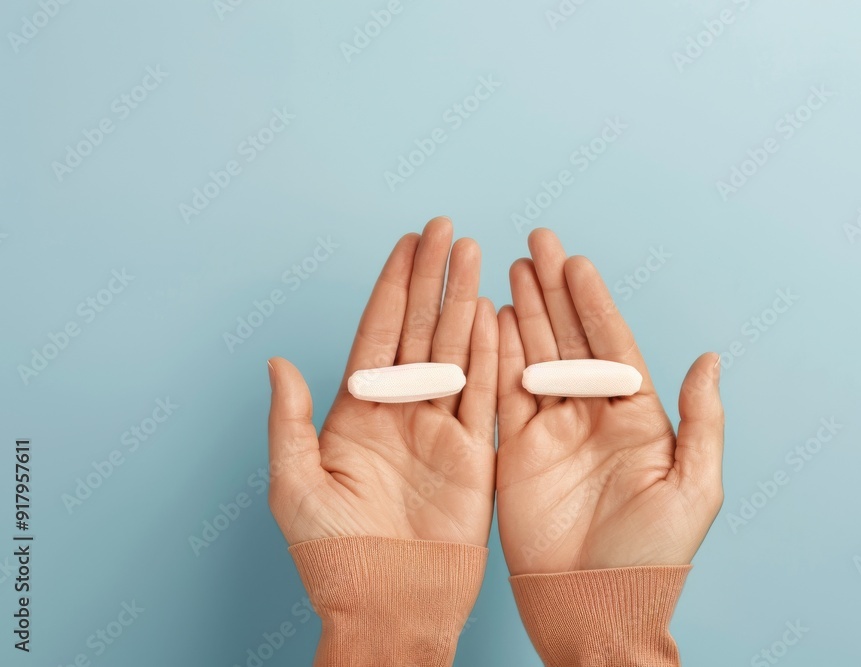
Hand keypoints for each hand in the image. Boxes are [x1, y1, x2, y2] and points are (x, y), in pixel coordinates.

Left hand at [267, 217, 497, 547]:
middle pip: (419, 328)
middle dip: (432, 277)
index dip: (393, 285)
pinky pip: (485, 393)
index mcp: (357, 412)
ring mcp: (441, 429)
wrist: (388, 604)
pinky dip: (490, 353)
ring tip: (475, 255)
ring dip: (464, 301)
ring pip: (455, 350)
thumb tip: (277, 362)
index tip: (407, 243)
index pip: (378, 332)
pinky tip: (494, 314)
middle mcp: (401, 411)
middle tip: (446, 230)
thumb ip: (290, 420)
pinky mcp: (475, 453)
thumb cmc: (334, 555)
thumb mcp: (294, 485)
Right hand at [496, 229, 724, 574]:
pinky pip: (503, 394)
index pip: (612, 345)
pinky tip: (491, 319)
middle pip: (570, 339)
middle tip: (537, 243)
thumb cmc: (653, 556)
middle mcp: (592, 415)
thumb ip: (701, 421)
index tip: (577, 263)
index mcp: (637, 418)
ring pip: (534, 356)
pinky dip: (495, 356)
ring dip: (523, 312)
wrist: (596, 606)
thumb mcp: (694, 487)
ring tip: (510, 268)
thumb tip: (710, 359)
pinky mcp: (515, 451)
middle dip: (553, 291)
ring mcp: (551, 431)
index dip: (593, 302)